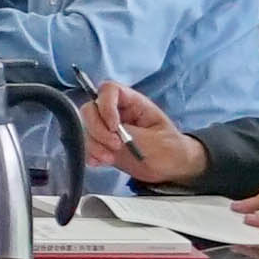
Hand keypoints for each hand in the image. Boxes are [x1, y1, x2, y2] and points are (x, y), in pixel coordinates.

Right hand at [75, 82, 190, 182]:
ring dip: (94, 144)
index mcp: (133, 103)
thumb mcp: (154, 141)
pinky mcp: (103, 144)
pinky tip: (102, 162)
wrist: (171, 168)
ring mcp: (108, 129)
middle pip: (91, 109)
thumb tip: (109, 131)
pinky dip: (91, 154)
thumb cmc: (170, 149)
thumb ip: (131, 134)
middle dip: (98, 129)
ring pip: (87, 128)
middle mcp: (117, 112)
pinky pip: (88, 145)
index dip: (105, 105)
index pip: (109, 90)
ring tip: (110, 158)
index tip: (114, 127)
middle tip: (115, 145)